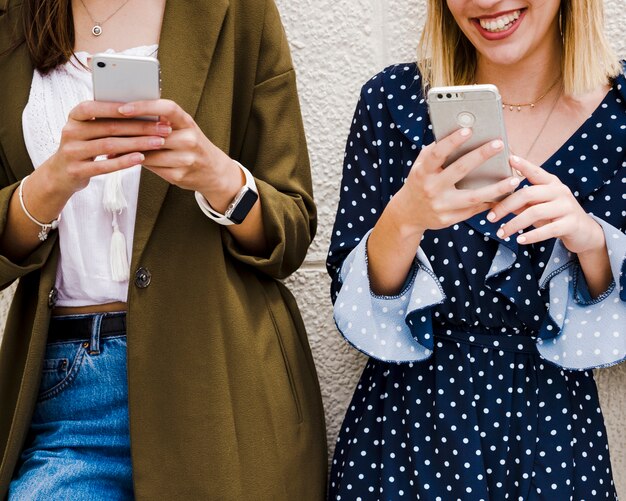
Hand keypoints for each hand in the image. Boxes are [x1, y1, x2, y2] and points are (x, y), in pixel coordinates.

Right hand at [42, 100, 170, 195]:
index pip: (94, 107)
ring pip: (109, 146)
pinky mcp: (76, 171)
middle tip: (163, 128)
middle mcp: (70, 131)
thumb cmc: (85, 147)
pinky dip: (124, 161)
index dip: (115, 107)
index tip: (142, 107)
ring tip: (158, 142)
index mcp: (75, 117)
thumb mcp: (89, 130)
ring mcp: (71, 152)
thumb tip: (144, 111)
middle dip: (140, 127)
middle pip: (109, 127)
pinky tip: (141, 158)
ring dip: (137, 144)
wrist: (61, 174)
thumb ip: (107, 120)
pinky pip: (104, 166)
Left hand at [117, 100, 239, 198]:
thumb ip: (159, 122)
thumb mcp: (182, 128)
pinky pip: (152, 168)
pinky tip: (122, 160)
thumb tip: (123, 114)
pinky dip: (135, 162)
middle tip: (104, 129)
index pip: (167, 108)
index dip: (144, 106)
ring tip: (108, 146)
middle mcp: (190, 139)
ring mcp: (186, 159)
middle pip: (153, 134)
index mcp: (188, 122)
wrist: (214, 171)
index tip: (122, 108)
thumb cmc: (189, 144)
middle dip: (127, 132)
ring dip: (127, 150)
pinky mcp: (179, 175)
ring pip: (149, 153)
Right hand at [388, 128, 520, 233]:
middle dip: (480, 156)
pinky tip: (505, 195)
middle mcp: (431, 189)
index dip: (452, 141)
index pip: (437, 154)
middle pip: (459, 170)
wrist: (408, 215)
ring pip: (473, 196)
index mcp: (423, 172)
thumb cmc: (419, 183)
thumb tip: (458, 132)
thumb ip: (435, 151)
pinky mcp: (448, 219)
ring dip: (496, 189)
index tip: (469, 130)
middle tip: (499, 144)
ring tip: (514, 180)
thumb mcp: (420, 166)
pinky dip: (490, 202)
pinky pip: (473, 210)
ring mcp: (440, 206)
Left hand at [487, 155, 604, 253]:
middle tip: (490, 218)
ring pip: (535, 213)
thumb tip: (495, 199)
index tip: (509, 158)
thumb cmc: (554, 215)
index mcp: (551, 183)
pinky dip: (531, 236)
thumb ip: (521, 202)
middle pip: (528, 194)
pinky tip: (519, 241)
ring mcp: (567, 206)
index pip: (535, 171)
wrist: (584, 232)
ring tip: (500, 233)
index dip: (523, 165)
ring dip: (514, 224)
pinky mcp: (571, 223)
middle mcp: (560, 191)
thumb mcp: (538, 206)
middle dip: (505, 206)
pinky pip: (547, 230)